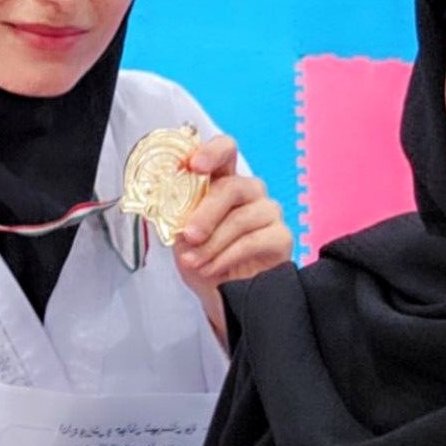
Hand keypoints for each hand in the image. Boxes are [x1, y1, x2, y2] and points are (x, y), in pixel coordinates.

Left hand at [169, 135, 291, 344]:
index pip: (225, 150)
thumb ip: (175, 214)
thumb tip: (164, 202)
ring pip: (241, 218)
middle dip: (205, 213)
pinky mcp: (281, 237)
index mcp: (222, 180)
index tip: (194, 165)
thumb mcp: (179, 235)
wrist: (218, 296)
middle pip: (232, 187)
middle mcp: (249, 190)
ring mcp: (268, 212)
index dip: (211, 152)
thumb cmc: (200, 258)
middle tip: (188, 235)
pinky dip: (227, 256)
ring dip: (212, 243)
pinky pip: (254, 241)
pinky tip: (212, 268)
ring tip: (194, 262)